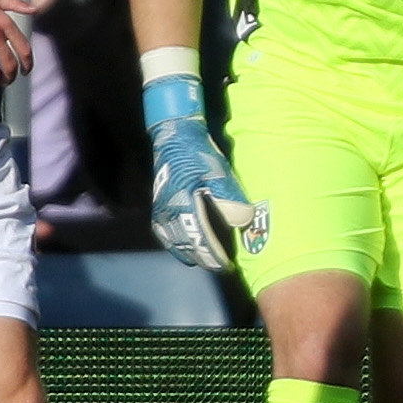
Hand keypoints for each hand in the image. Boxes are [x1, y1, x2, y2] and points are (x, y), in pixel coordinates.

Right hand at [141, 71, 263, 269]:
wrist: (174, 138)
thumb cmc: (199, 157)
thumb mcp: (220, 175)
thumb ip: (231, 199)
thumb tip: (244, 222)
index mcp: (185, 210)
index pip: (203, 244)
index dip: (217, 257)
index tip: (230, 265)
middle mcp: (169, 219)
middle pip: (190, 249)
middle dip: (207, 257)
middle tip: (224, 262)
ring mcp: (161, 218)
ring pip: (179, 246)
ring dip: (195, 253)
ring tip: (211, 257)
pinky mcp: (158, 214)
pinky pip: (170, 239)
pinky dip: (183, 247)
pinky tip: (193, 246)